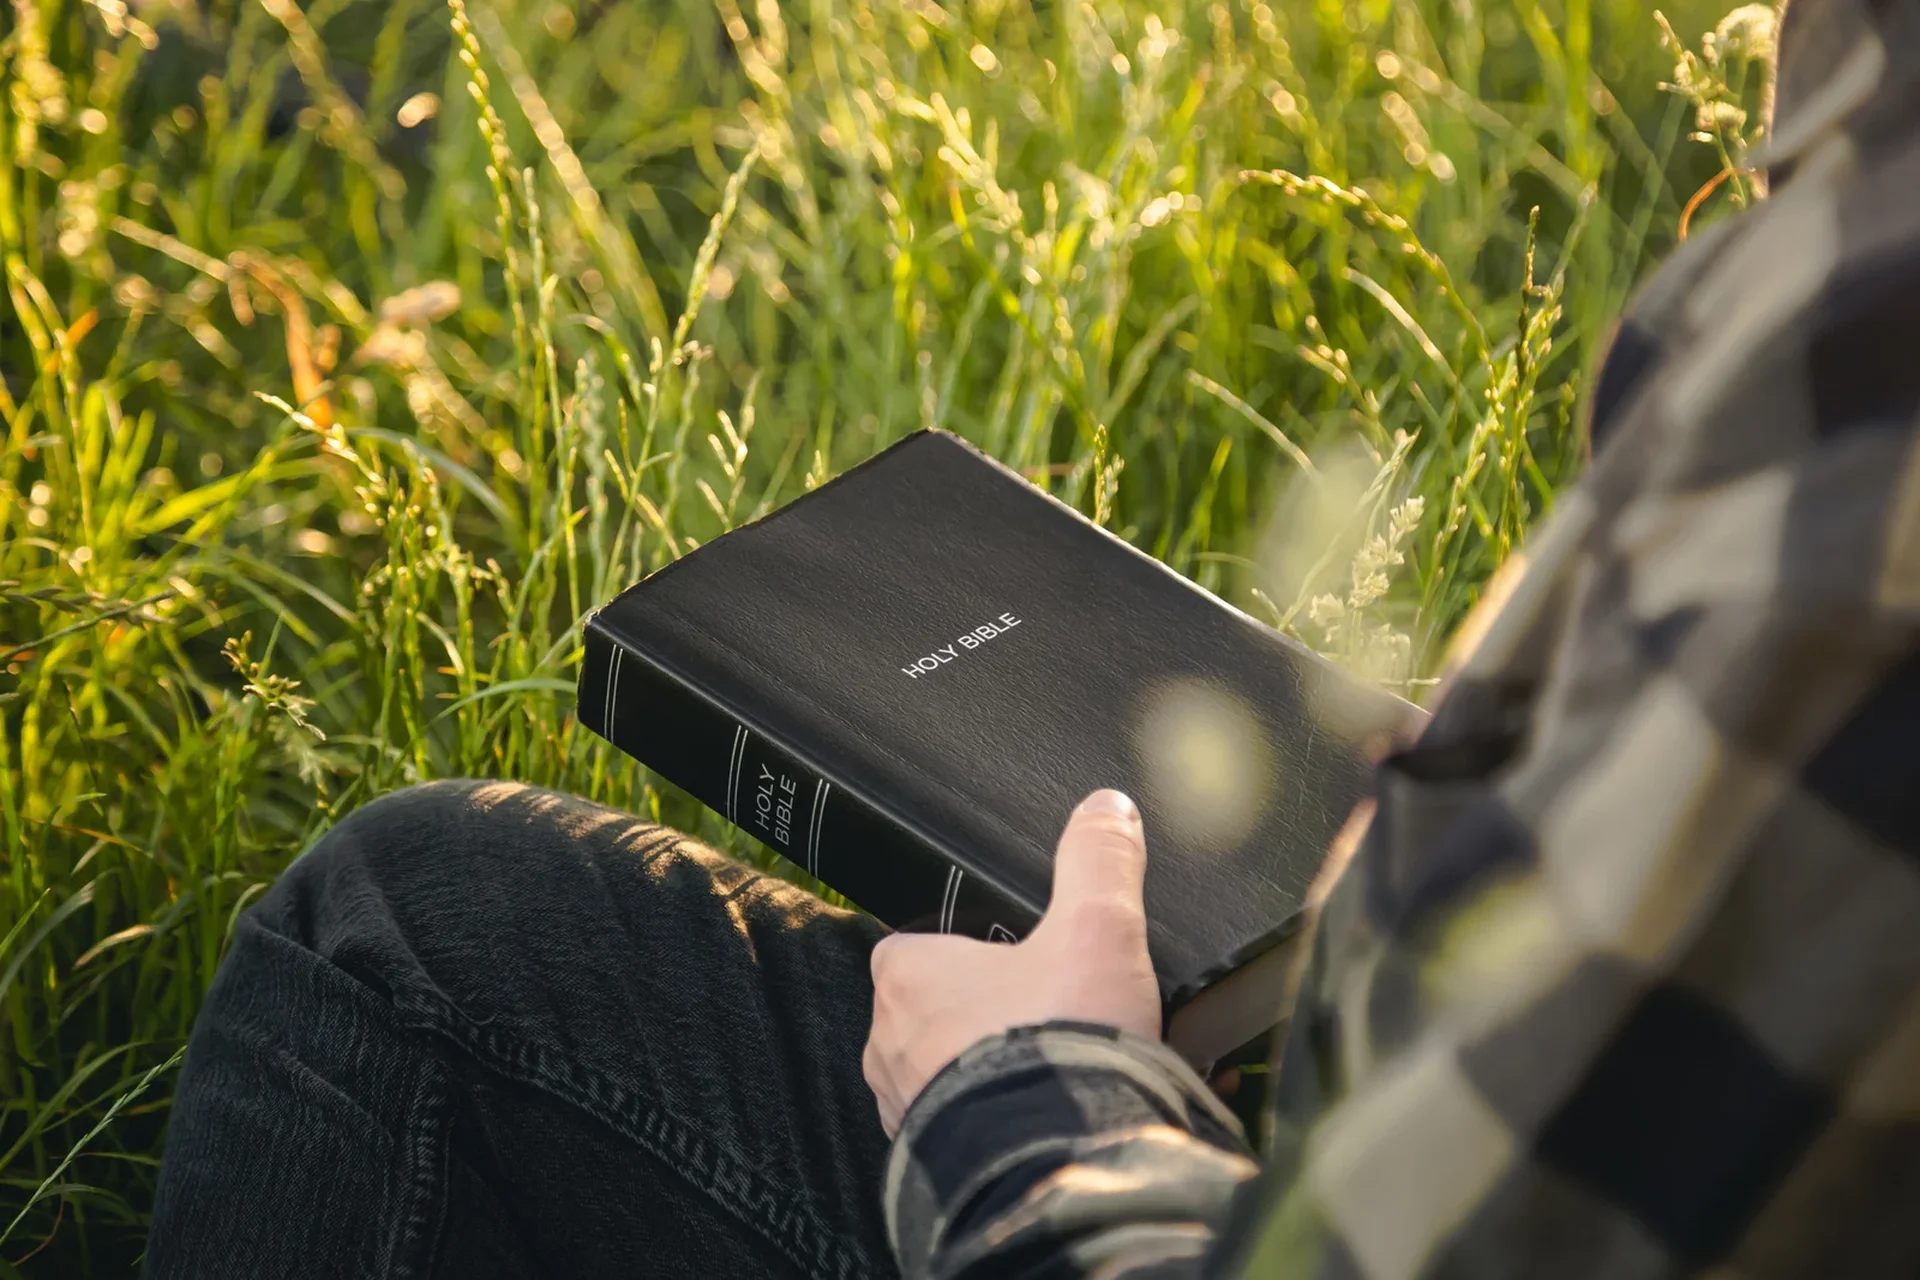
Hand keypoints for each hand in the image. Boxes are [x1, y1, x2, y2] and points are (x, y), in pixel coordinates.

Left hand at [862, 789, 1161, 1135]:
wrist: (1061, 1168)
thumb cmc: (1059, 1041)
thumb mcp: (1096, 928)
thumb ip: (1098, 860)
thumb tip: (1105, 807)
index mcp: (906, 977)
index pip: (917, 941)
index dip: (970, 942)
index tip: (1018, 951)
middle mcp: (889, 1047)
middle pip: (937, 1010)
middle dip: (991, 1012)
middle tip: (1055, 1011)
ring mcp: (908, 1112)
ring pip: (949, 1074)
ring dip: (997, 1071)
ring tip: (1066, 1068)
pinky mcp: (937, 1166)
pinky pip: (968, 1133)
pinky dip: (1006, 1124)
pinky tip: (1060, 1119)